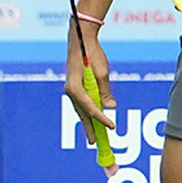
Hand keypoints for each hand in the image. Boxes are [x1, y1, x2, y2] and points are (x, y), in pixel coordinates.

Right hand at [65, 21, 117, 174]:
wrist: (81, 39)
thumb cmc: (92, 53)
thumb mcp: (102, 72)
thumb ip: (105, 91)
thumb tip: (111, 107)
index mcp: (75, 87)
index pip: (90, 108)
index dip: (101, 118)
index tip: (111, 126)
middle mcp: (70, 90)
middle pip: (82, 113)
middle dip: (89, 128)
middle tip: (95, 142)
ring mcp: (71, 89)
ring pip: (81, 110)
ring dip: (88, 123)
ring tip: (93, 137)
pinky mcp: (75, 87)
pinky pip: (82, 103)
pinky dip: (87, 113)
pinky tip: (91, 120)